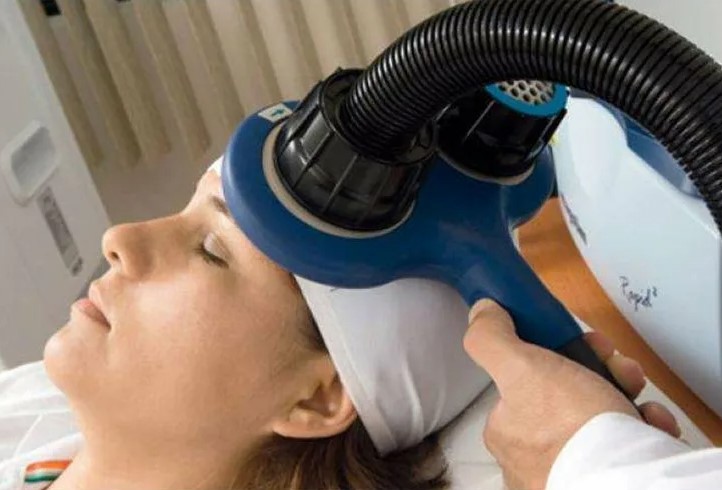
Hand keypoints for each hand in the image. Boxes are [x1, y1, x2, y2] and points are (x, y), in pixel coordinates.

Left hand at [463, 299, 680, 489]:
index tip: (587, 342)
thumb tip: (482, 312)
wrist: (626, 479)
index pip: (529, 378)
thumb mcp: (522, 368)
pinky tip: (650, 424)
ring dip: (625, 396)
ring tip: (637, 397)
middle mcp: (533, 454)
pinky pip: (626, 441)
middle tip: (620, 369)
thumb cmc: (569, 428)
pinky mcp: (607, 476)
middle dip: (601, 372)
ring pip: (600, 416)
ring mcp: (570, 468)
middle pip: (568, 394)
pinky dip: (644, 427)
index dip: (560, 351)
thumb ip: (492, 339)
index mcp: (506, 429)